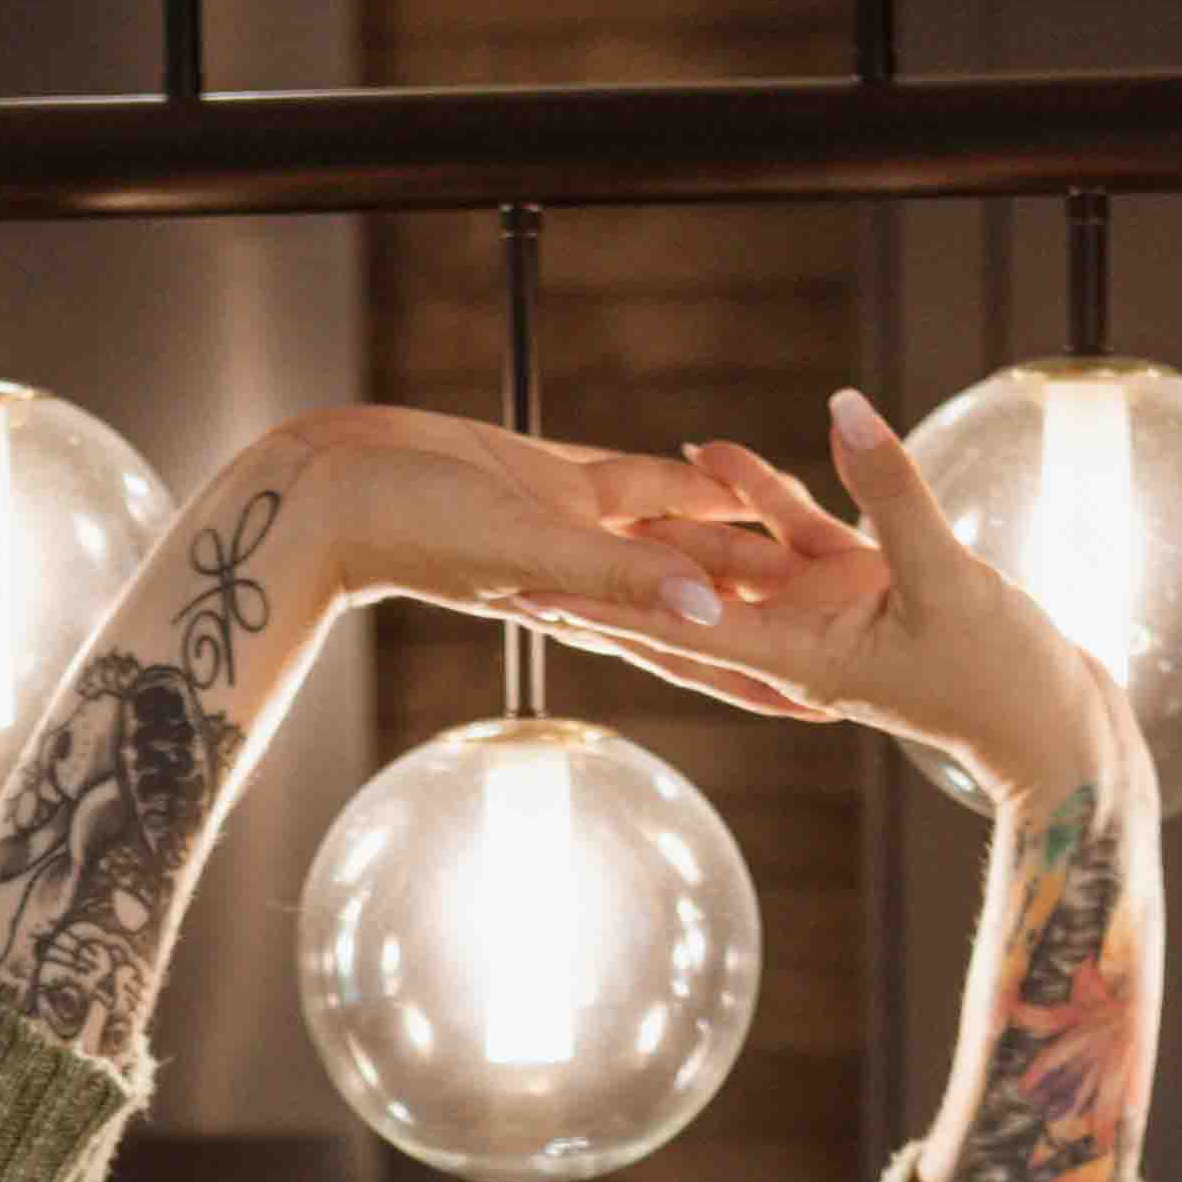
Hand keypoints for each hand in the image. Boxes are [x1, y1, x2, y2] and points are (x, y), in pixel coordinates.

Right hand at [268, 401, 827, 658]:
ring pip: (679, 544)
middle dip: (770, 615)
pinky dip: (686, 488)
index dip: (762, 675)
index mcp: (594, 611)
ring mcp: (575, 534)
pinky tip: (730, 480)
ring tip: (812, 550)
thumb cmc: (416, 530)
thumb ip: (622, 577)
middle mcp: (592, 583)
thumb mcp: (531, 548)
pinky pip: (639, 491)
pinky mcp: (555, 486)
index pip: (699, 652)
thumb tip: (713, 617)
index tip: (828, 701)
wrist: (336, 492)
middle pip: (703, 603)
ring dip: (739, 548)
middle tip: (846, 625)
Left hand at [566, 388, 1148, 820]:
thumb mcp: (945, 576)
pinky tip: (712, 453)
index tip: (525, 589)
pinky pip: (794, 532)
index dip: (600, 601)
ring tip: (603, 480)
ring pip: (734, 553)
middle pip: (682, 599)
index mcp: (795, 654)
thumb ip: (892, 489)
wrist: (1051, 720)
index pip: (676, 624)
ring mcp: (823, 608)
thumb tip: (843, 404)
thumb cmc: (1002, 676)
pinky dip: (761, 494)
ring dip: (678, 518)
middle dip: (609, 576)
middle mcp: (792, 634)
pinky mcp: (859, 582)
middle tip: (517, 553)